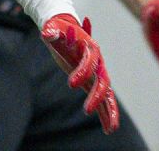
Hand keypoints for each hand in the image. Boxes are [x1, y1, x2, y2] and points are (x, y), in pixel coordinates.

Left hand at [41, 14, 119, 133]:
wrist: (65, 29)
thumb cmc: (59, 29)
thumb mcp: (53, 30)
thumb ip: (52, 32)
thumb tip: (47, 33)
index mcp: (90, 48)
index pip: (89, 61)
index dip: (82, 72)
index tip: (70, 84)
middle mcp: (97, 63)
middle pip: (102, 81)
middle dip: (97, 96)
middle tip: (87, 110)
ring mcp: (96, 74)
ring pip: (107, 94)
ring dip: (109, 111)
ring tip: (111, 129)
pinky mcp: (92, 82)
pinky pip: (102, 100)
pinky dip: (105, 113)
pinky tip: (107, 129)